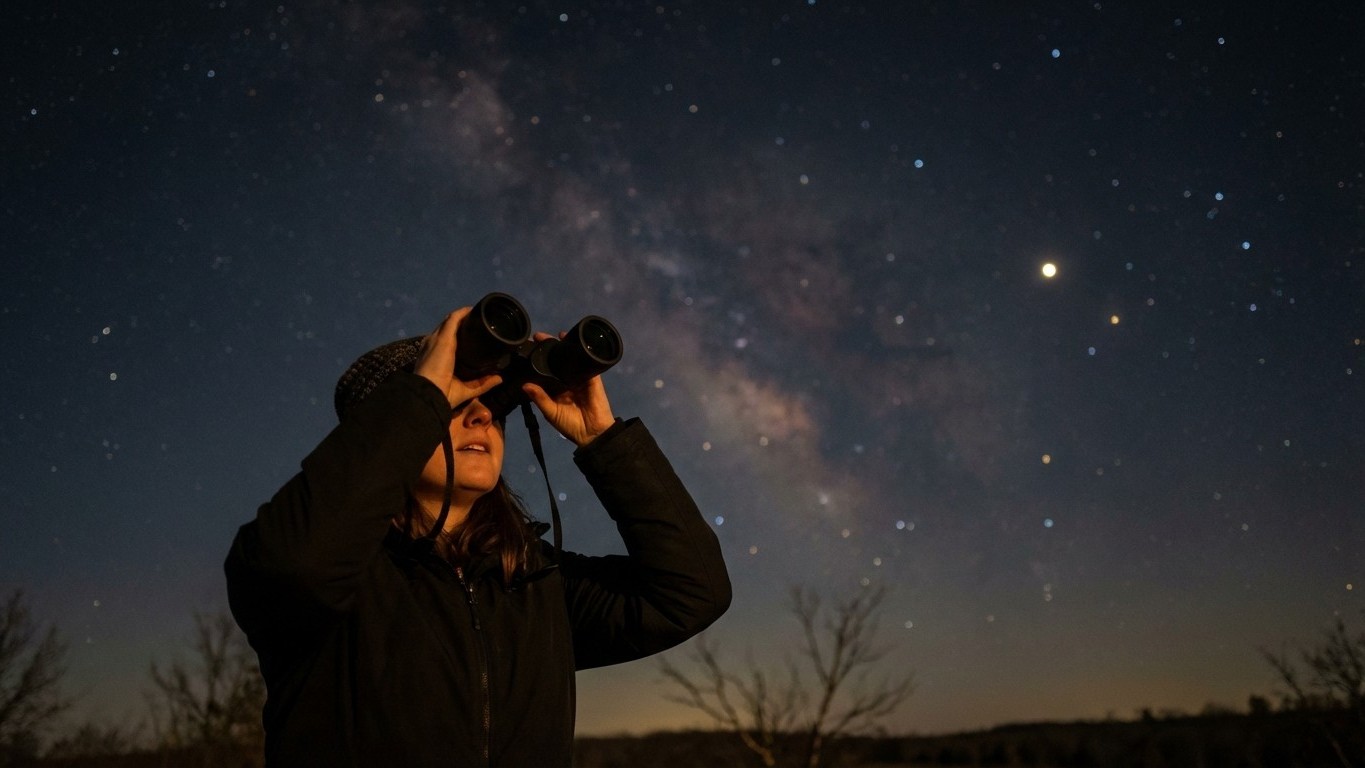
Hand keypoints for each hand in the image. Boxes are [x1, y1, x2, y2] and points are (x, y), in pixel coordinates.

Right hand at [414, 307, 502, 408]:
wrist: (430, 394)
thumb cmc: (443, 394)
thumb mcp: (467, 388)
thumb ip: (483, 383)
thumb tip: (499, 378)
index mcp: (435, 356)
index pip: (446, 340)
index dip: (459, 335)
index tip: (473, 334)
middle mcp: (434, 344)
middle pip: (448, 328)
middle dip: (462, 323)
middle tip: (479, 322)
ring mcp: (437, 338)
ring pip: (451, 321)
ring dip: (463, 316)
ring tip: (478, 314)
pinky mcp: (444, 336)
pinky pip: (453, 319)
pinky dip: (463, 313)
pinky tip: (473, 310)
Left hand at [521, 332, 616, 446]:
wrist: (592, 433)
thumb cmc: (570, 425)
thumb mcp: (550, 412)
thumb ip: (539, 398)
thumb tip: (524, 385)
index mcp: (555, 389)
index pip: (545, 371)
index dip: (537, 361)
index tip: (527, 349)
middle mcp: (566, 381)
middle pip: (556, 362)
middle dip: (548, 350)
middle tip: (537, 337)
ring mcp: (579, 378)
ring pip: (569, 359)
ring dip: (562, 347)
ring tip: (552, 336)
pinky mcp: (592, 377)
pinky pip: (585, 362)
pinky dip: (579, 351)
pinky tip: (571, 341)